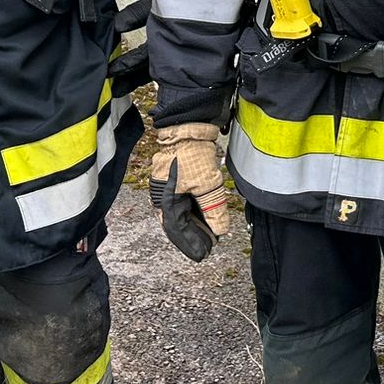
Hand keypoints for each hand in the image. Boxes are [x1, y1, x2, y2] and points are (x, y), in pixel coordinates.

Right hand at [150, 123, 228, 260]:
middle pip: (178, 224)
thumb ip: (214, 210)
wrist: (188, 128)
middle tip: (208, 250)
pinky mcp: (175, 182)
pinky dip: (194, 213)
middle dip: (194, 237)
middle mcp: (163, 197)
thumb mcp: (208, 185)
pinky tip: (205, 220)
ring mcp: (168, 189)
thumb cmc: (194, 154)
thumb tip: (220, 231)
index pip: (176, 229)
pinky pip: (184, 203)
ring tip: (210, 238)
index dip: (190, 243)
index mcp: (165, 200)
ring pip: (181, 214)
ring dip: (195, 226)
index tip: (203, 254)